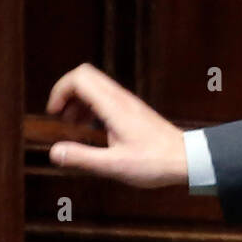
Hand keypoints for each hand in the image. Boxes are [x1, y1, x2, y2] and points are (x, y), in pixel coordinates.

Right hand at [45, 62, 188, 188]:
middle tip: (61, 117)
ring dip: (78, 100)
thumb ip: (83, 157)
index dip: (60, 90)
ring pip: (96, 86)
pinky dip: (92, 107)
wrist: (187, 159)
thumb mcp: (114, 165)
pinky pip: (106, 97)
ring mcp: (128, 103)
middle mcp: (121, 99)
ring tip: (73, 124)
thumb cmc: (155, 163)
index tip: (54, 113)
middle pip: (86, 76)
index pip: (80, 78)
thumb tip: (55, 151)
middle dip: (66, 92)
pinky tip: (92, 128)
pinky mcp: (133, 110)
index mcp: (114, 107)